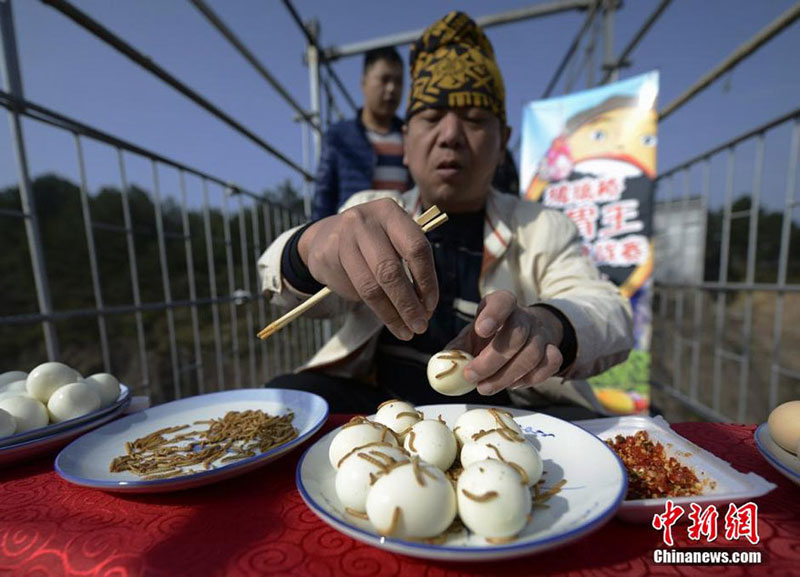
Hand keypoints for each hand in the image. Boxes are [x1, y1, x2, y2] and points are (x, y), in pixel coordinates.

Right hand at [298, 198, 438, 339]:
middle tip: (420, 326)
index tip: (431, 305)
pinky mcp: (327, 257)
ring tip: (405, 331)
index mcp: (389, 212)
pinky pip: (354, 291)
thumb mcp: (393, 238)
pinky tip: (384, 315)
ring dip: (391, 315)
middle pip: (390, 271)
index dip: (427, 281)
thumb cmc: (371, 242)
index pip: (415, 248)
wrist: (324, 237)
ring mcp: (343, 239)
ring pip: (370, 287)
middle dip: (408, 304)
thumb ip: (410, 263)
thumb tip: (425, 306)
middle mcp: (364, 221)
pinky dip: (373, 308)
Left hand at [445, 290, 564, 394]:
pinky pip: (550, 365)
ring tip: (484, 388)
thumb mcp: (470, 336)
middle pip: (517, 335)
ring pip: (532, 354)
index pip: (503, 302)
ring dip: (506, 376)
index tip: (481, 330)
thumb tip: (442, 366)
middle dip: (492, 361)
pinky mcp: (553, 351)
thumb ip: (457, 349)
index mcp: (502, 304)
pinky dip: (531, 379)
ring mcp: (541, 334)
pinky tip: (512, 384)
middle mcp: (524, 316)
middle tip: (471, 376)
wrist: (523, 333)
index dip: (494, 315)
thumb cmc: (489, 336)